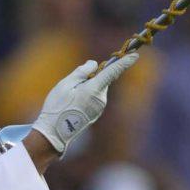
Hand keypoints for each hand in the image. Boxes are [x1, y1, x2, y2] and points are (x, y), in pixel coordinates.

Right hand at [0, 51, 139, 159]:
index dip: (124, 62)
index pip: (113, 72)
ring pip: (97, 89)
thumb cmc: (57, 107)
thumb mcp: (65, 84)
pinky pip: (94, 98)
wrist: (54, 134)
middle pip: (101, 80)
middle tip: (72, 85)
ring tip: (69, 99)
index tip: (135, 55)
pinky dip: (86, 96)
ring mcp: (99, 108)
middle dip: (91, 77)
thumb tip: (95, 64)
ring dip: (87, 88)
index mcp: (94, 89)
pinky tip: (71, 106)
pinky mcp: (96, 114)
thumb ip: (81, 72)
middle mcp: (101, 99)